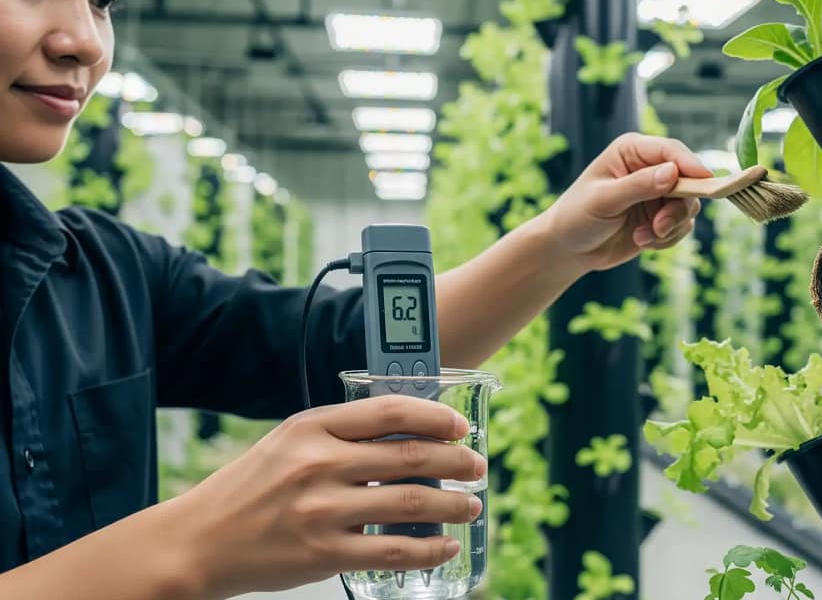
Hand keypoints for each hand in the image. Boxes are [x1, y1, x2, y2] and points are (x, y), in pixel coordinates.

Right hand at [171, 396, 485, 598]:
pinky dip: (429, 549)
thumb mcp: (290, 441)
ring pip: (410, 503)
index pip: (389, 411)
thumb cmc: (251, 488)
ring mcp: (322, 510)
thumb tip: (409, 434)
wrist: (200, 540)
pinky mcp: (324, 553)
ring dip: (452, 505)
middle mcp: (318, 463)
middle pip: (409, 456)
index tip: (460, 426)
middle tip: (478, 466)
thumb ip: (341, 434)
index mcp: (312, 427)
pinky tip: (445, 546)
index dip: (435, 416)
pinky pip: (393, 550)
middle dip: (457, 461)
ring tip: (472, 506)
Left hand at [540, 133, 711, 271]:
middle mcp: (650, 168)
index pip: (671, 151)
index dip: (690, 166)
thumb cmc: (577, 216)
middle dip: (678, 208)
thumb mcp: (604, 200)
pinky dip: (666, 238)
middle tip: (659, 227)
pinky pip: (682, 227)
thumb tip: (671, 172)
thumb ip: (637, 186)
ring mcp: (658, 193)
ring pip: (688, 206)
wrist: (569, 248)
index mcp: (633, 151)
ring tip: (643, 237)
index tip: (704, 183)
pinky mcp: (661, 217)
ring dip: (670, 227)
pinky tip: (642, 241)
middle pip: (688, 180)